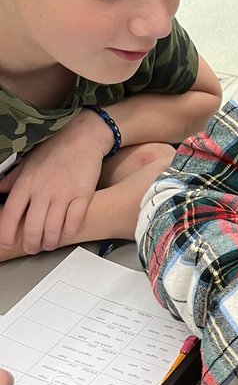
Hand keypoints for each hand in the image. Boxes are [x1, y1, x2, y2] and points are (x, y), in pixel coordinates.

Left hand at [0, 111, 108, 253]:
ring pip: (53, 228)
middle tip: (33, 248)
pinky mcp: (83, 195)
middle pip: (33, 227)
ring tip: (48, 244)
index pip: (11, 214)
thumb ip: (13, 179)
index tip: (6, 244)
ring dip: (49, 242)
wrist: (83, 136)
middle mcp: (43, 190)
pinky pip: (74, 221)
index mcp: (26, 183)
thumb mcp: (28, 162)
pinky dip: (69, 232)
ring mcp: (63, 194)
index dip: (7, 233)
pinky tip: (66, 233)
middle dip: (31, 244)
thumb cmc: (55, 149)